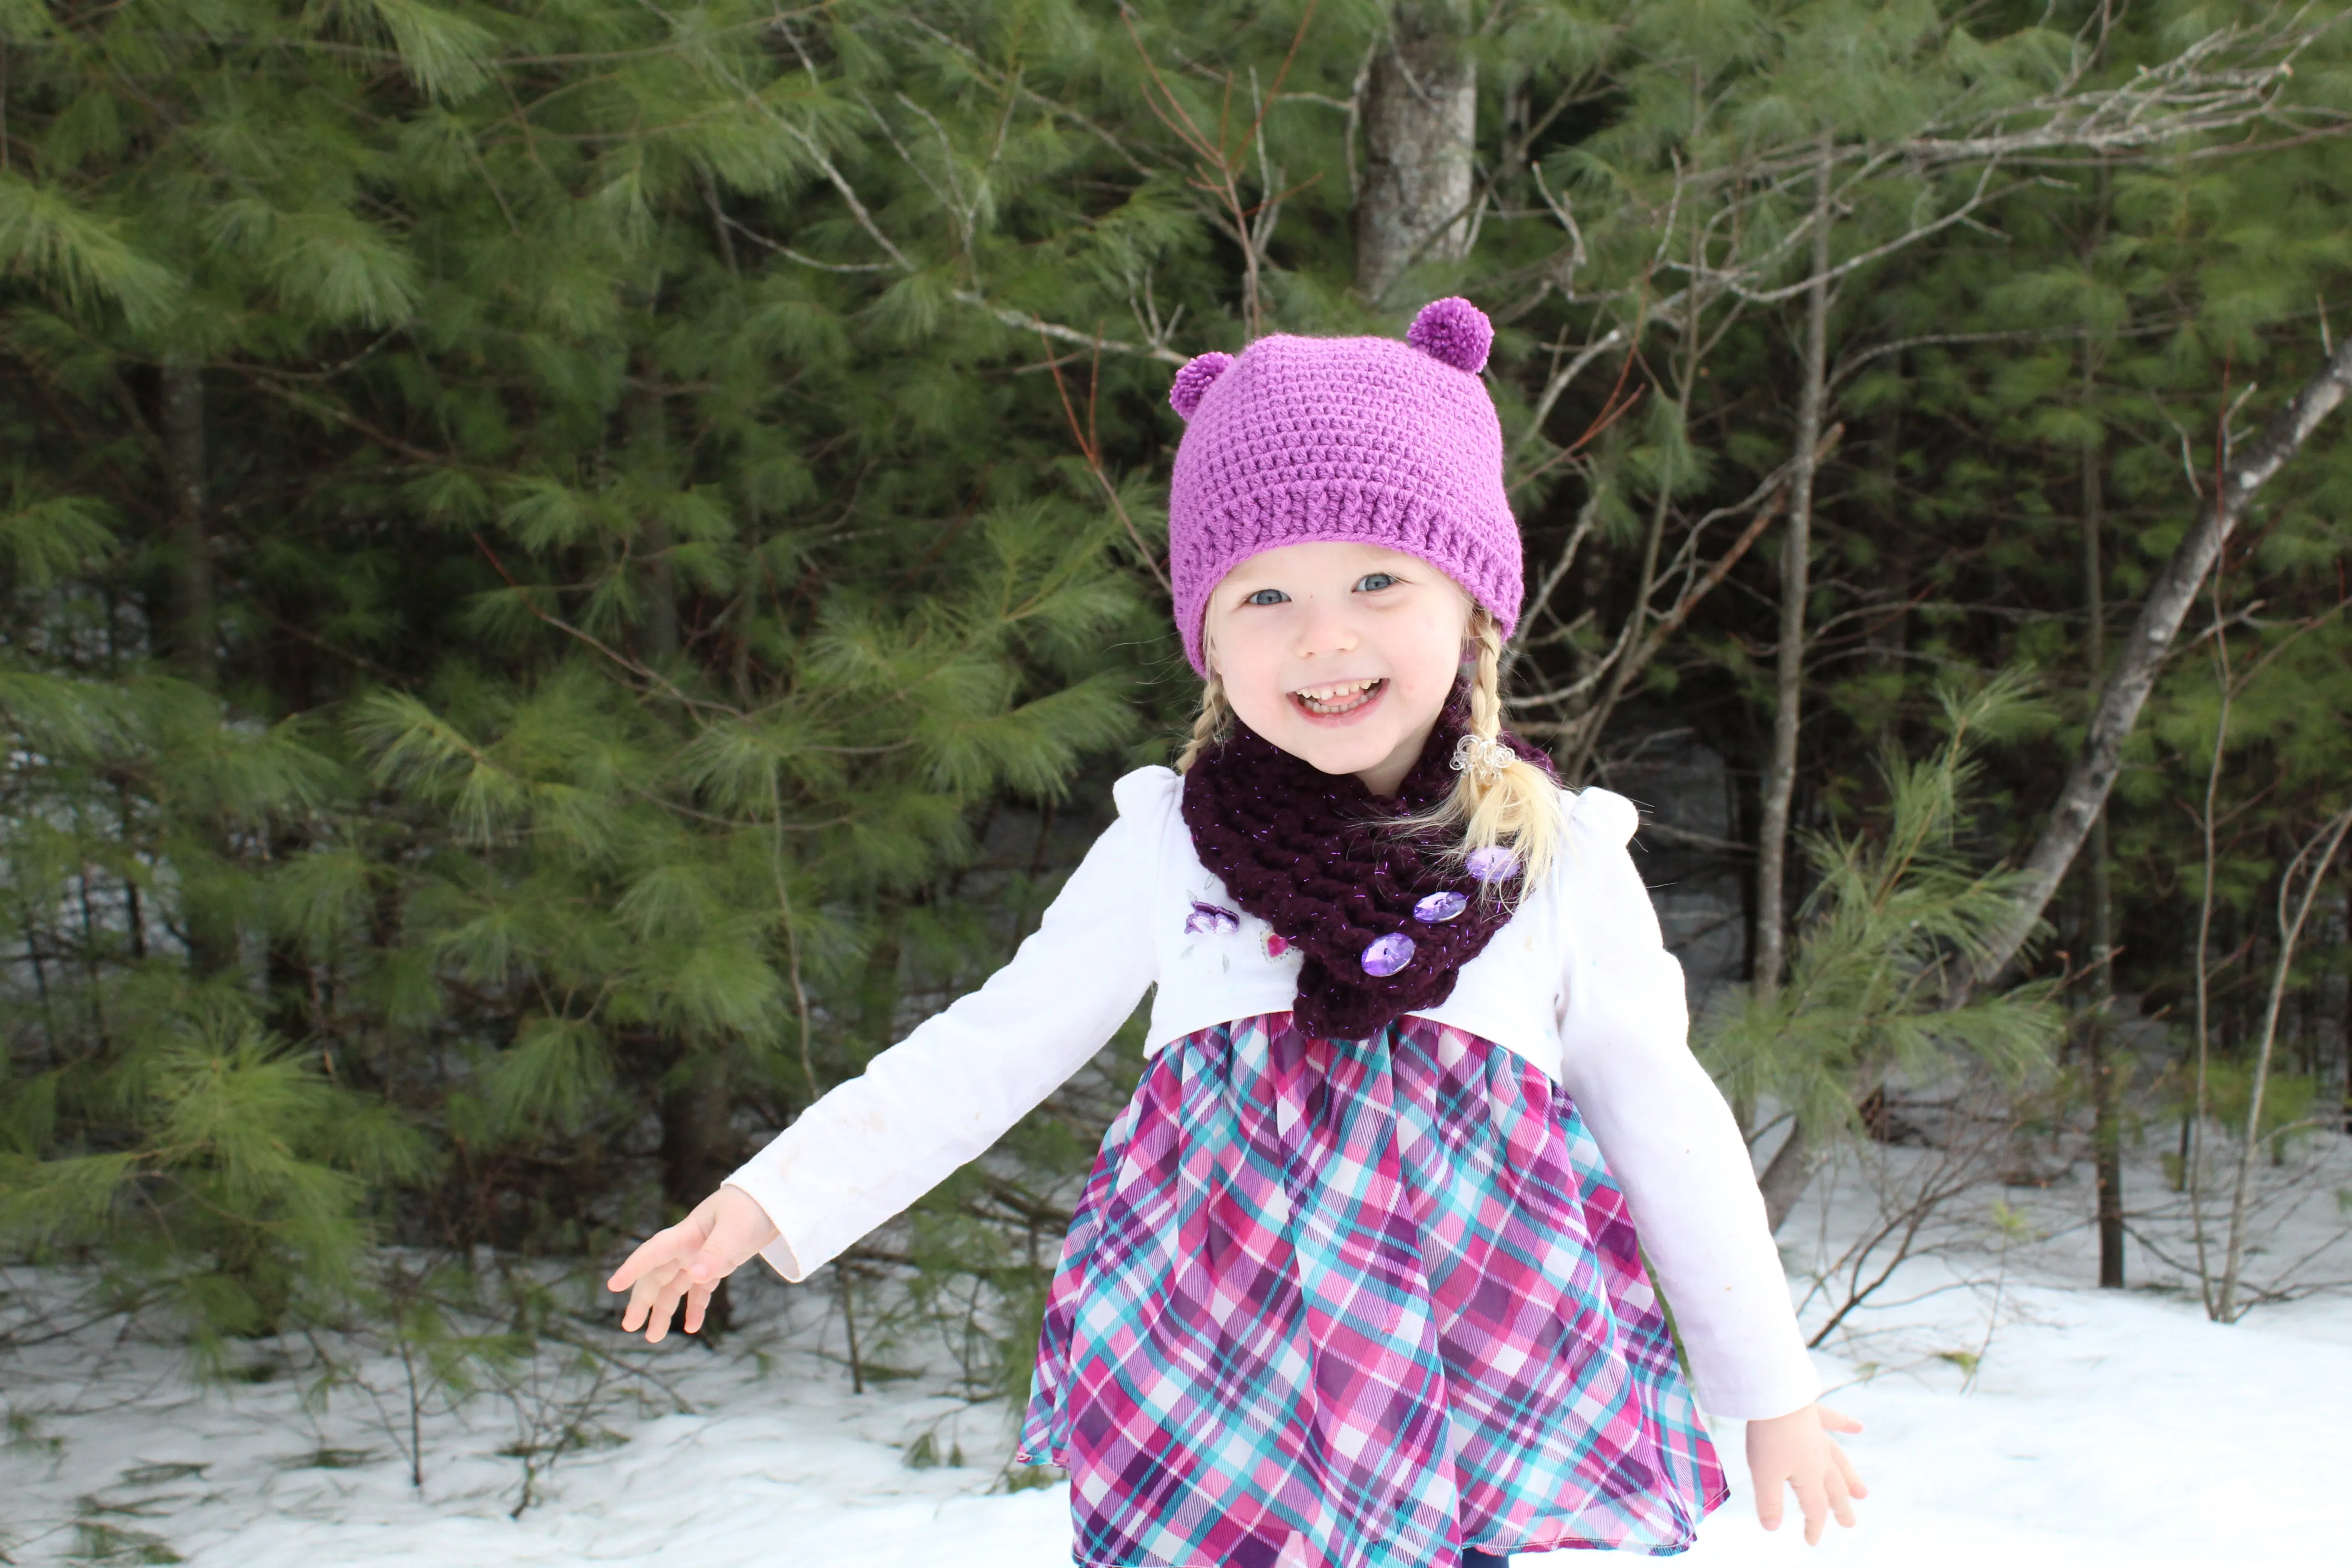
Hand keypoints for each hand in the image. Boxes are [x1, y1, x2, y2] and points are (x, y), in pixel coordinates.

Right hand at [606, 1184, 780, 1342]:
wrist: (775, 1199)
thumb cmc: (752, 1206)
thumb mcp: (735, 1229)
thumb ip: (715, 1252)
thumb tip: (695, 1275)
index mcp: (687, 1234)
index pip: (653, 1252)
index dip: (633, 1268)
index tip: (613, 1286)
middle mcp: (688, 1247)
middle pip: (657, 1276)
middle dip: (642, 1300)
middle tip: (629, 1326)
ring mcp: (700, 1256)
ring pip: (675, 1287)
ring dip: (664, 1310)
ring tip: (653, 1337)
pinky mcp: (717, 1264)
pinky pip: (700, 1290)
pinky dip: (695, 1307)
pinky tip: (692, 1327)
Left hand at [1745, 1401, 1866, 1544]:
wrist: (1775, 1395)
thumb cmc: (1768, 1436)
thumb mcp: (1764, 1474)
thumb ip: (1770, 1503)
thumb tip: (1772, 1528)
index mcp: (1809, 1476)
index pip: (1815, 1508)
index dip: (1814, 1527)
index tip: (1811, 1541)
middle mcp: (1819, 1459)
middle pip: (1833, 1489)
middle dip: (1840, 1508)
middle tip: (1849, 1524)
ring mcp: (1818, 1435)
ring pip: (1839, 1461)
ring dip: (1850, 1477)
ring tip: (1863, 1493)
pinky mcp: (1812, 1412)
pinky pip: (1832, 1420)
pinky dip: (1845, 1423)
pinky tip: (1858, 1426)